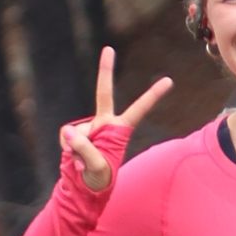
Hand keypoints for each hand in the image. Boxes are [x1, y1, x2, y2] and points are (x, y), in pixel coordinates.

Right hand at [61, 46, 172, 196]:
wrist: (82, 186)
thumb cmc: (98, 179)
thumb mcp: (96, 167)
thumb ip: (85, 149)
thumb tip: (70, 132)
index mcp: (120, 130)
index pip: (139, 109)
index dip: (153, 96)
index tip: (169, 81)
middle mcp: (105, 123)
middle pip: (103, 93)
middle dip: (105, 71)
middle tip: (108, 49)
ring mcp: (89, 126)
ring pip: (78, 130)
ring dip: (78, 149)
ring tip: (83, 164)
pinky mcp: (74, 132)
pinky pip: (67, 136)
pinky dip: (67, 149)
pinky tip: (73, 160)